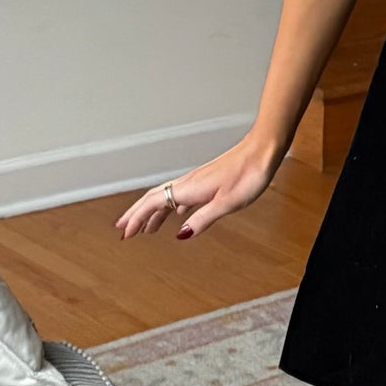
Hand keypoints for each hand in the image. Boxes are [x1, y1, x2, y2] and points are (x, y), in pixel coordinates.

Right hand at [115, 134, 281, 242]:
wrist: (263, 151)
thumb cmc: (249, 174)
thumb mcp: (227, 203)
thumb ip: (203, 219)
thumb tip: (181, 234)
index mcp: (189, 188)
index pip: (153, 204)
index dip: (137, 219)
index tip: (124, 234)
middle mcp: (188, 183)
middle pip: (153, 198)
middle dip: (136, 215)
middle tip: (123, 231)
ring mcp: (196, 181)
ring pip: (166, 197)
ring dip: (152, 212)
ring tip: (144, 229)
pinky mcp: (206, 181)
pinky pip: (181, 196)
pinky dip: (172, 207)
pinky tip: (177, 215)